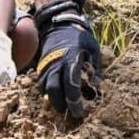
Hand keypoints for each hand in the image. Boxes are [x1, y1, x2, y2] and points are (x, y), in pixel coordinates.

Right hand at [34, 0, 101, 117]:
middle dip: (61, 104)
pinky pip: (42, 83)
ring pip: (46, 88)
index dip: (74, 100)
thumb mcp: (93, 48)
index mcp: (71, 59)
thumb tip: (97, 86)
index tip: (79, 112)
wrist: (59, 25)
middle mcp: (56, 63)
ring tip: (64, 107)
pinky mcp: (41, 66)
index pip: (71, 83)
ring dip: (54, 100)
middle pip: (54, 89)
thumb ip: (96, 68)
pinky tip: (57, 96)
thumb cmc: (79, 37)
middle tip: (70, 113)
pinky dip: (48, 92)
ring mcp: (46, 65)